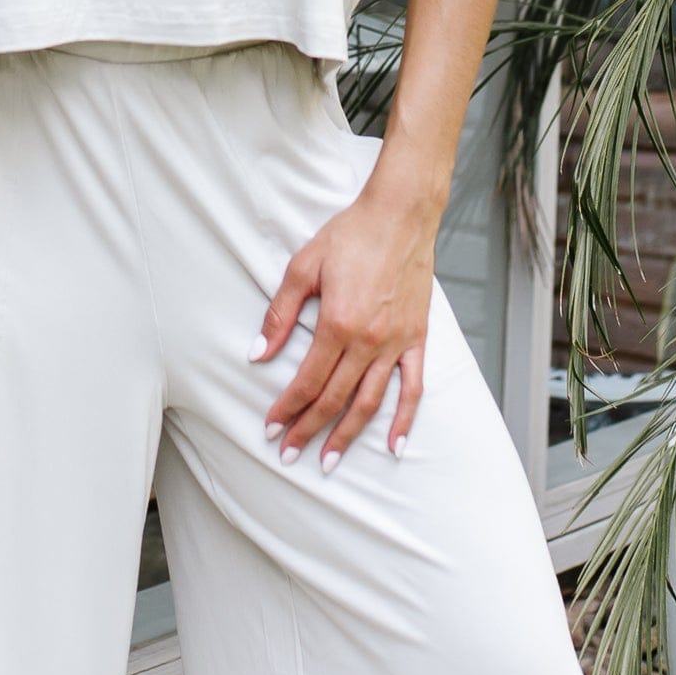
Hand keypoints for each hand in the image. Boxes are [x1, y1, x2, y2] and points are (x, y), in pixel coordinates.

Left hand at [252, 175, 442, 472]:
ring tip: (329, 461)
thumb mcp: (303, 267)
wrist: (402, 213)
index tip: (270, 430)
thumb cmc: (351, 235)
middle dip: (308, 431)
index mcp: (338, 324)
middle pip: (333, 400)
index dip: (286, 410)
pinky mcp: (417, 339)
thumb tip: (258, 355)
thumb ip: (279, 315)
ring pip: (370, 402)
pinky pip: (412, 388)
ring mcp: (396, 343)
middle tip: (288, 456)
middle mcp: (368, 341)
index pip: (306, 382)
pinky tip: (394, 446)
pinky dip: (404, 420)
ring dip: (348, 435)